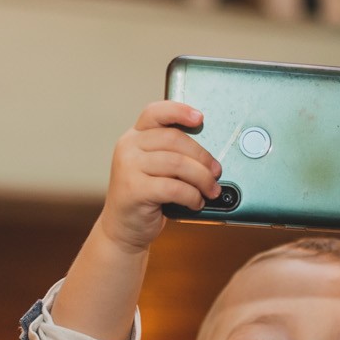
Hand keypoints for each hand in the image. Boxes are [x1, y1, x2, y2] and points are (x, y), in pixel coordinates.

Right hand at [95, 101, 221, 253]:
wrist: (123, 229)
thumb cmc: (145, 198)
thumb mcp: (155, 170)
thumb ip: (172, 155)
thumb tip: (210, 157)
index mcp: (135, 137)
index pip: (155, 113)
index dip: (179, 111)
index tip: (200, 118)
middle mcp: (128, 147)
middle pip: (174, 139)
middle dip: (202, 156)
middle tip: (216, 171)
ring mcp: (128, 167)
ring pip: (178, 163)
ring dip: (202, 178)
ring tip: (210, 190)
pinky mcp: (134, 189)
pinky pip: (174, 187)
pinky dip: (192, 196)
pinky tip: (196, 202)